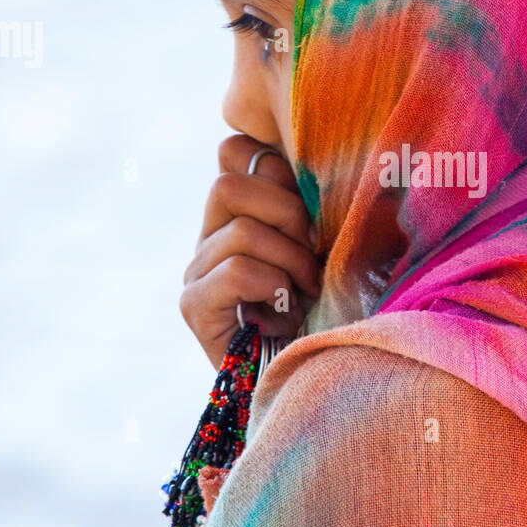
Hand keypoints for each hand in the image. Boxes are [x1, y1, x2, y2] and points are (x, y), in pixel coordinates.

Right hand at [179, 134, 320, 370]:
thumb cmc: (332, 304)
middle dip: (287, 214)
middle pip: (230, 183)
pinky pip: (237, 270)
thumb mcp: (329, 239)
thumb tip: (317, 154)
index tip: (309, 206)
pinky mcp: (194, 305)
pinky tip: (286, 308)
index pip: (234, 150)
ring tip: (306, 289)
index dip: (274, 166)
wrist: (317, 376)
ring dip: (290, 260)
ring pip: (241, 231)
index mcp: (240, 210)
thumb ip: (312, 199)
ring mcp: (196, 270)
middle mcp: (210, 235)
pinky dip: (273, 285)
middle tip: (313, 252)